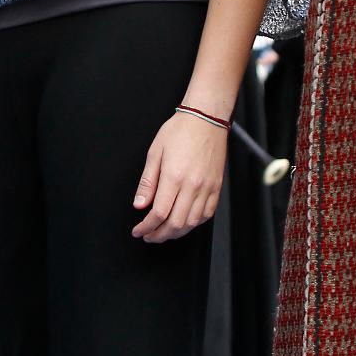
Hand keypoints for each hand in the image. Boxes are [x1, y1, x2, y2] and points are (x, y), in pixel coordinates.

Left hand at [131, 109, 226, 242]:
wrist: (206, 119)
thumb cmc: (180, 130)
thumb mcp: (155, 152)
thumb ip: (147, 181)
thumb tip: (139, 204)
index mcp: (174, 176)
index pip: (158, 213)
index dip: (146, 227)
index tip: (138, 230)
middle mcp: (192, 185)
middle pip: (175, 223)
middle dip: (159, 235)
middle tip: (149, 236)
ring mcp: (207, 188)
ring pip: (192, 223)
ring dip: (176, 232)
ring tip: (164, 232)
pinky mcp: (216, 187)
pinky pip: (207, 214)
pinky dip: (194, 224)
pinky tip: (184, 222)